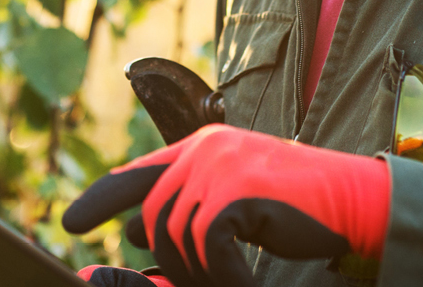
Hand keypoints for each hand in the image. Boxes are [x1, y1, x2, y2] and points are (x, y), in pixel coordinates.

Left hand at [62, 125, 389, 286]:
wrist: (352, 200)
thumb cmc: (295, 209)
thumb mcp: (233, 207)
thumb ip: (187, 213)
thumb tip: (130, 237)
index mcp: (201, 147)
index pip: (138, 173)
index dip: (101, 198)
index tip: (70, 223)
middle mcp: (204, 149)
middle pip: (154, 216)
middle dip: (172, 261)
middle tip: (208, 280)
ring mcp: (220, 165)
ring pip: (176, 235)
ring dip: (201, 271)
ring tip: (233, 278)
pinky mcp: (237, 189)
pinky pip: (206, 245)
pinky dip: (225, 274)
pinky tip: (246, 280)